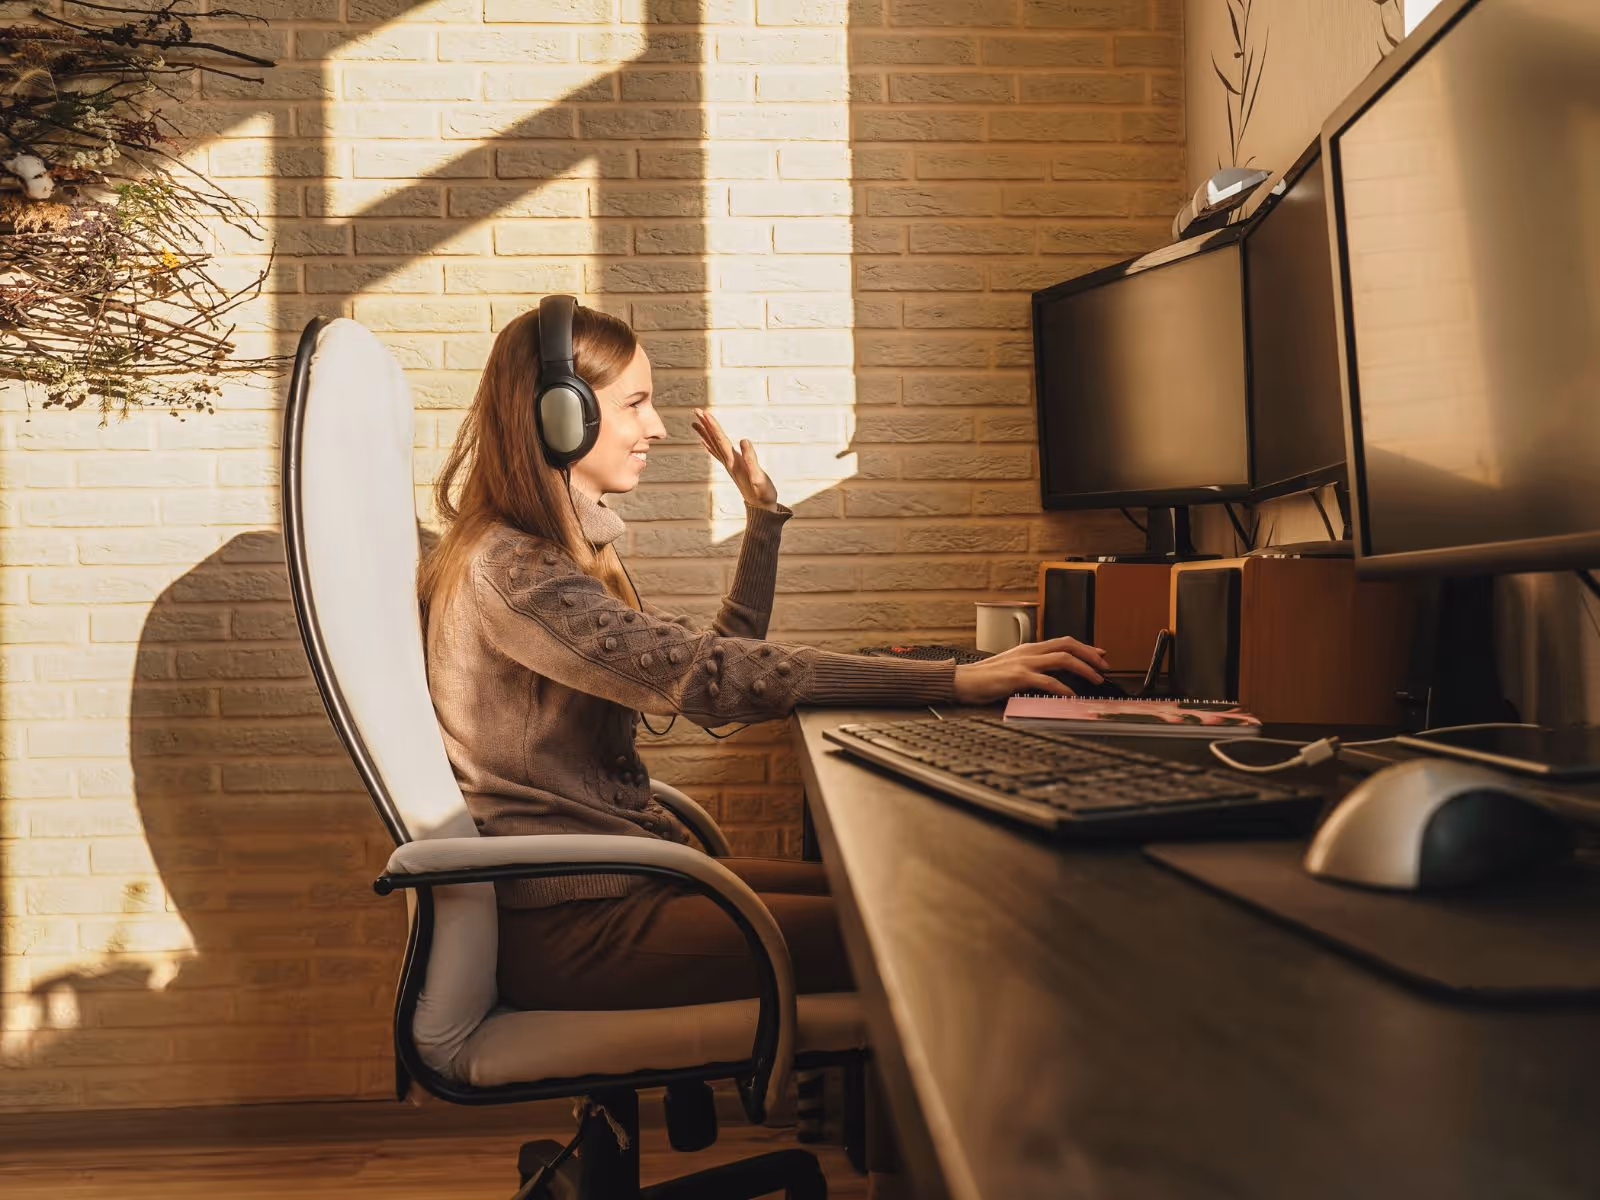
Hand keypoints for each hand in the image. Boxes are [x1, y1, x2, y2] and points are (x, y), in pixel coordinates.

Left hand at [693, 408, 778, 510]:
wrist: (761, 509)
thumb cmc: (763, 494)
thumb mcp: (759, 477)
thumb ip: (752, 459)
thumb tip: (744, 440)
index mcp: (734, 462)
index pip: (721, 440)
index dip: (713, 426)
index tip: (705, 413)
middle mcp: (729, 463)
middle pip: (714, 440)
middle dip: (706, 425)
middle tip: (696, 410)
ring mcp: (730, 466)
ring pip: (714, 446)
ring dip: (705, 433)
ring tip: (695, 422)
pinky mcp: (734, 469)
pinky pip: (718, 454)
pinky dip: (710, 446)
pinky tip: (704, 442)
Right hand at [952, 636, 1110, 704]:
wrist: (962, 682)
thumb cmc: (984, 679)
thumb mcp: (1012, 669)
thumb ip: (1031, 670)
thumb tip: (1052, 679)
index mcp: (1028, 649)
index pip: (1063, 642)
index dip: (1085, 648)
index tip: (1099, 656)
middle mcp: (1029, 651)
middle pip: (1068, 645)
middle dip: (1091, 654)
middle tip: (1105, 667)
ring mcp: (1024, 662)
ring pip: (1063, 659)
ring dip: (1084, 668)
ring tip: (1096, 680)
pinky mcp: (1018, 676)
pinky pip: (1048, 681)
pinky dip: (1064, 689)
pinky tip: (1072, 696)